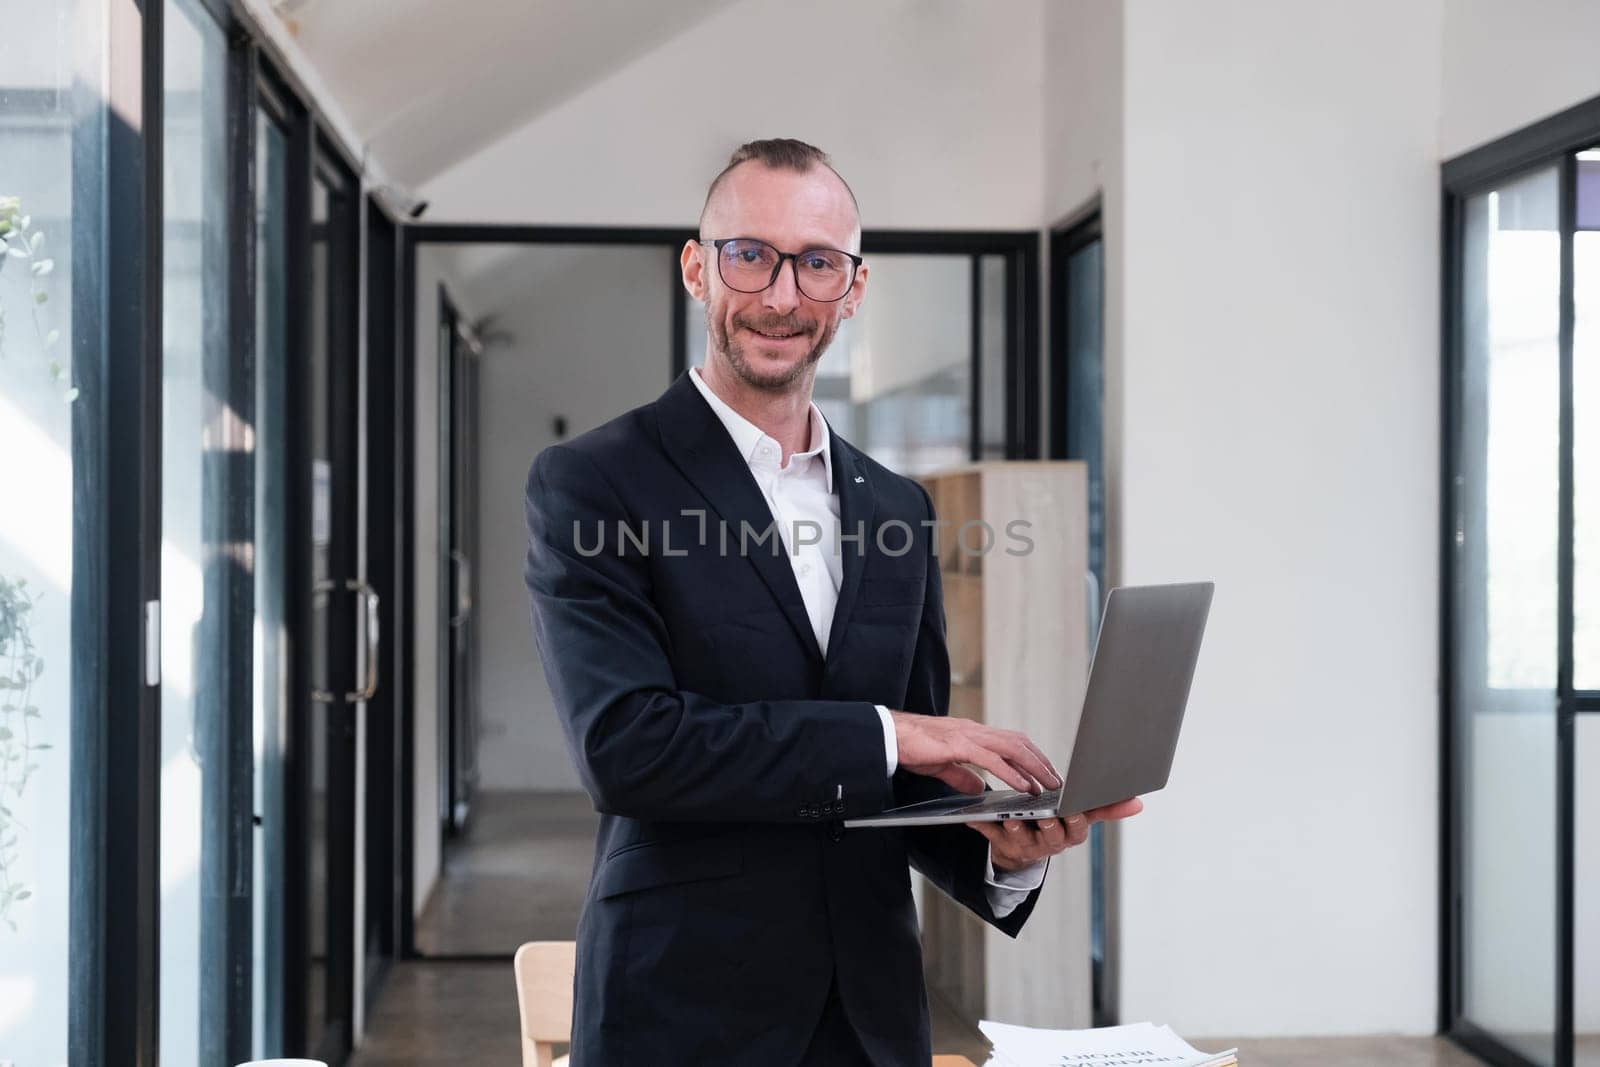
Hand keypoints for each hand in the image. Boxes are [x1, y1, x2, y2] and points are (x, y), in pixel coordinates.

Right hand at [891, 711, 1060, 794]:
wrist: (889, 735)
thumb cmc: (912, 747)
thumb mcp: (942, 765)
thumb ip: (962, 775)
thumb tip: (979, 787)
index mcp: (972, 734)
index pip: (1011, 741)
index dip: (1032, 756)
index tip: (1045, 772)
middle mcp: (975, 731)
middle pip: (1019, 743)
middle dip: (1041, 762)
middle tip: (1057, 781)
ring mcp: (968, 736)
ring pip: (1012, 748)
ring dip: (1034, 767)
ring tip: (1048, 785)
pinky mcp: (959, 745)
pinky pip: (992, 759)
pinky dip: (1012, 773)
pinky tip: (1024, 785)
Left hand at [969, 796, 1144, 871]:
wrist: (1024, 848)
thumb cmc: (1056, 823)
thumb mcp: (1081, 815)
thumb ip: (1107, 808)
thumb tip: (1139, 803)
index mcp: (1071, 833)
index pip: (1079, 828)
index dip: (1077, 821)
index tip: (1074, 811)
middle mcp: (1051, 844)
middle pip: (1053, 837)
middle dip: (1050, 826)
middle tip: (1044, 816)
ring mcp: (1028, 847)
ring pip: (1023, 839)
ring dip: (1018, 829)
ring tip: (1011, 819)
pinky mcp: (1004, 846)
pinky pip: (993, 837)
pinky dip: (985, 827)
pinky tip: (975, 817)